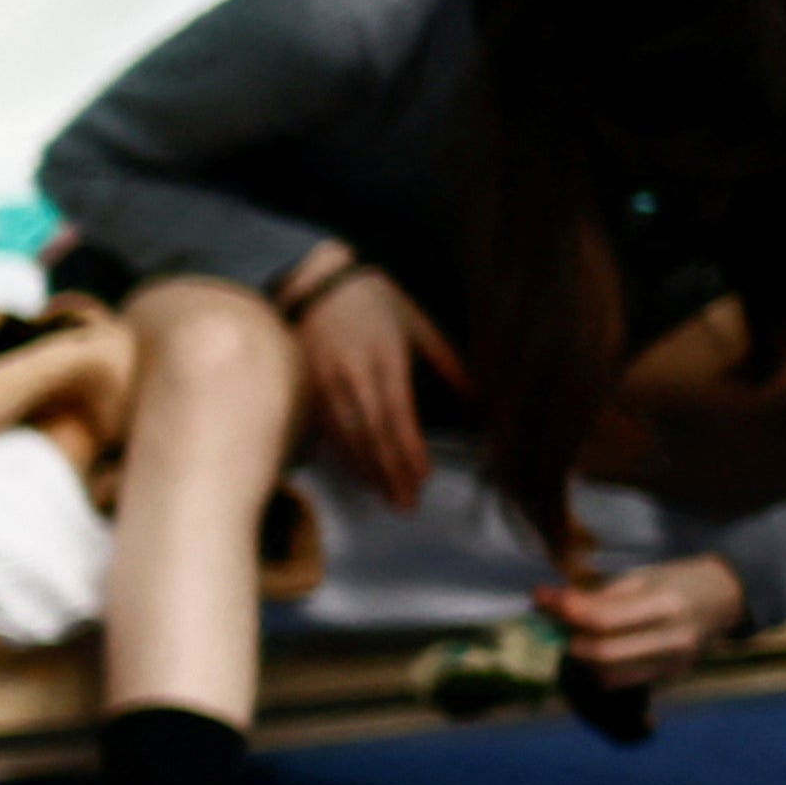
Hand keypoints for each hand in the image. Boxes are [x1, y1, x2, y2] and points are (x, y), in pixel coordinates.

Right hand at [292, 254, 463, 511]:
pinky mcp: (306, 387)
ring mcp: (324, 383)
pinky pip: (324, 428)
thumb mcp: (417, 323)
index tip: (423, 476)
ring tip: (383, 494)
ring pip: (346, 436)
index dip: (409, 449)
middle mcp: (352, 376)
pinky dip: (341, 454)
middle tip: (405, 503)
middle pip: (371, 434)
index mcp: (384, 359)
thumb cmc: (373, 300)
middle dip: (389, 471)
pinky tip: (355, 470)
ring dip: (365, 469)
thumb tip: (479, 397)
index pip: (397, 414)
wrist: (315, 281)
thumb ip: (447, 361)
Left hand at [540, 553, 745, 691]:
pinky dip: (600, 669)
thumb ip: (601, 596)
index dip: (563, 608)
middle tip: (553, 620)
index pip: (601, 617)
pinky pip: (624, 680)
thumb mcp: (642, 577)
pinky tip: (594, 650)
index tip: (538, 595)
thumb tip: (551, 604)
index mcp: (665, 605)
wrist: (726, 598)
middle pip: (603, 653)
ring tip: (573, 635)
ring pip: (610, 675)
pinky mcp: (671, 675)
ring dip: (582, 659)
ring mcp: (675, 662)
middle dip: (568, 638)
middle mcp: (672, 639)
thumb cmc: (678, 580)